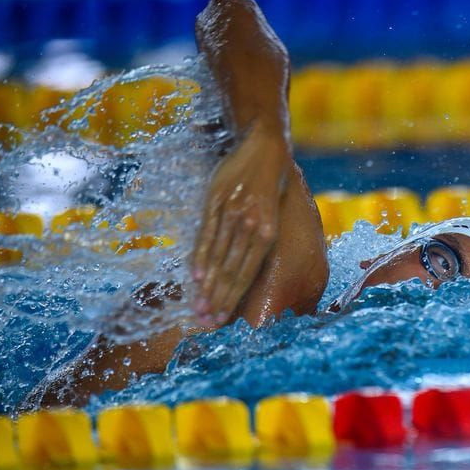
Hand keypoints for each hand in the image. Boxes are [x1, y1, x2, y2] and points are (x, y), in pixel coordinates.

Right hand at [192, 126, 287, 325]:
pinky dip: (199, 256)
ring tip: (198, 307)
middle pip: (230, 271)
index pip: (247, 274)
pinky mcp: (216, 200)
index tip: (223, 319)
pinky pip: (206, 234)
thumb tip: (246, 270)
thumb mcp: (275, 213)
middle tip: (207, 323)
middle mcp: (251, 225)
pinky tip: (194, 276)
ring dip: (206, 285)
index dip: (233, 298)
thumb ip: (261, 240)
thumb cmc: (272, 185)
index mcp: (269, 233)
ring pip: (216, 256)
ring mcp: (232, 213)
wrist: (265, 146)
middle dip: (218, 300)